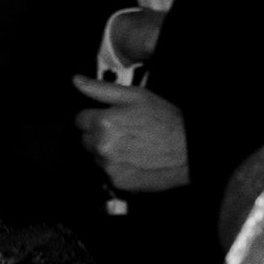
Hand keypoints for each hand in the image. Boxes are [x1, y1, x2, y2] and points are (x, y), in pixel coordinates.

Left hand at [74, 73, 190, 193]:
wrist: (187, 149)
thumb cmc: (165, 120)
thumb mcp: (135, 96)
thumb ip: (101, 89)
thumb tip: (77, 81)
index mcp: (104, 122)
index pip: (79, 120)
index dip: (94, 116)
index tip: (109, 118)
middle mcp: (102, 146)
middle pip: (85, 140)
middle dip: (98, 134)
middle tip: (123, 131)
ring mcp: (109, 166)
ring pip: (96, 157)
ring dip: (107, 151)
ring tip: (132, 145)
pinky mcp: (117, 182)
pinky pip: (107, 173)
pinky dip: (117, 167)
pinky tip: (134, 159)